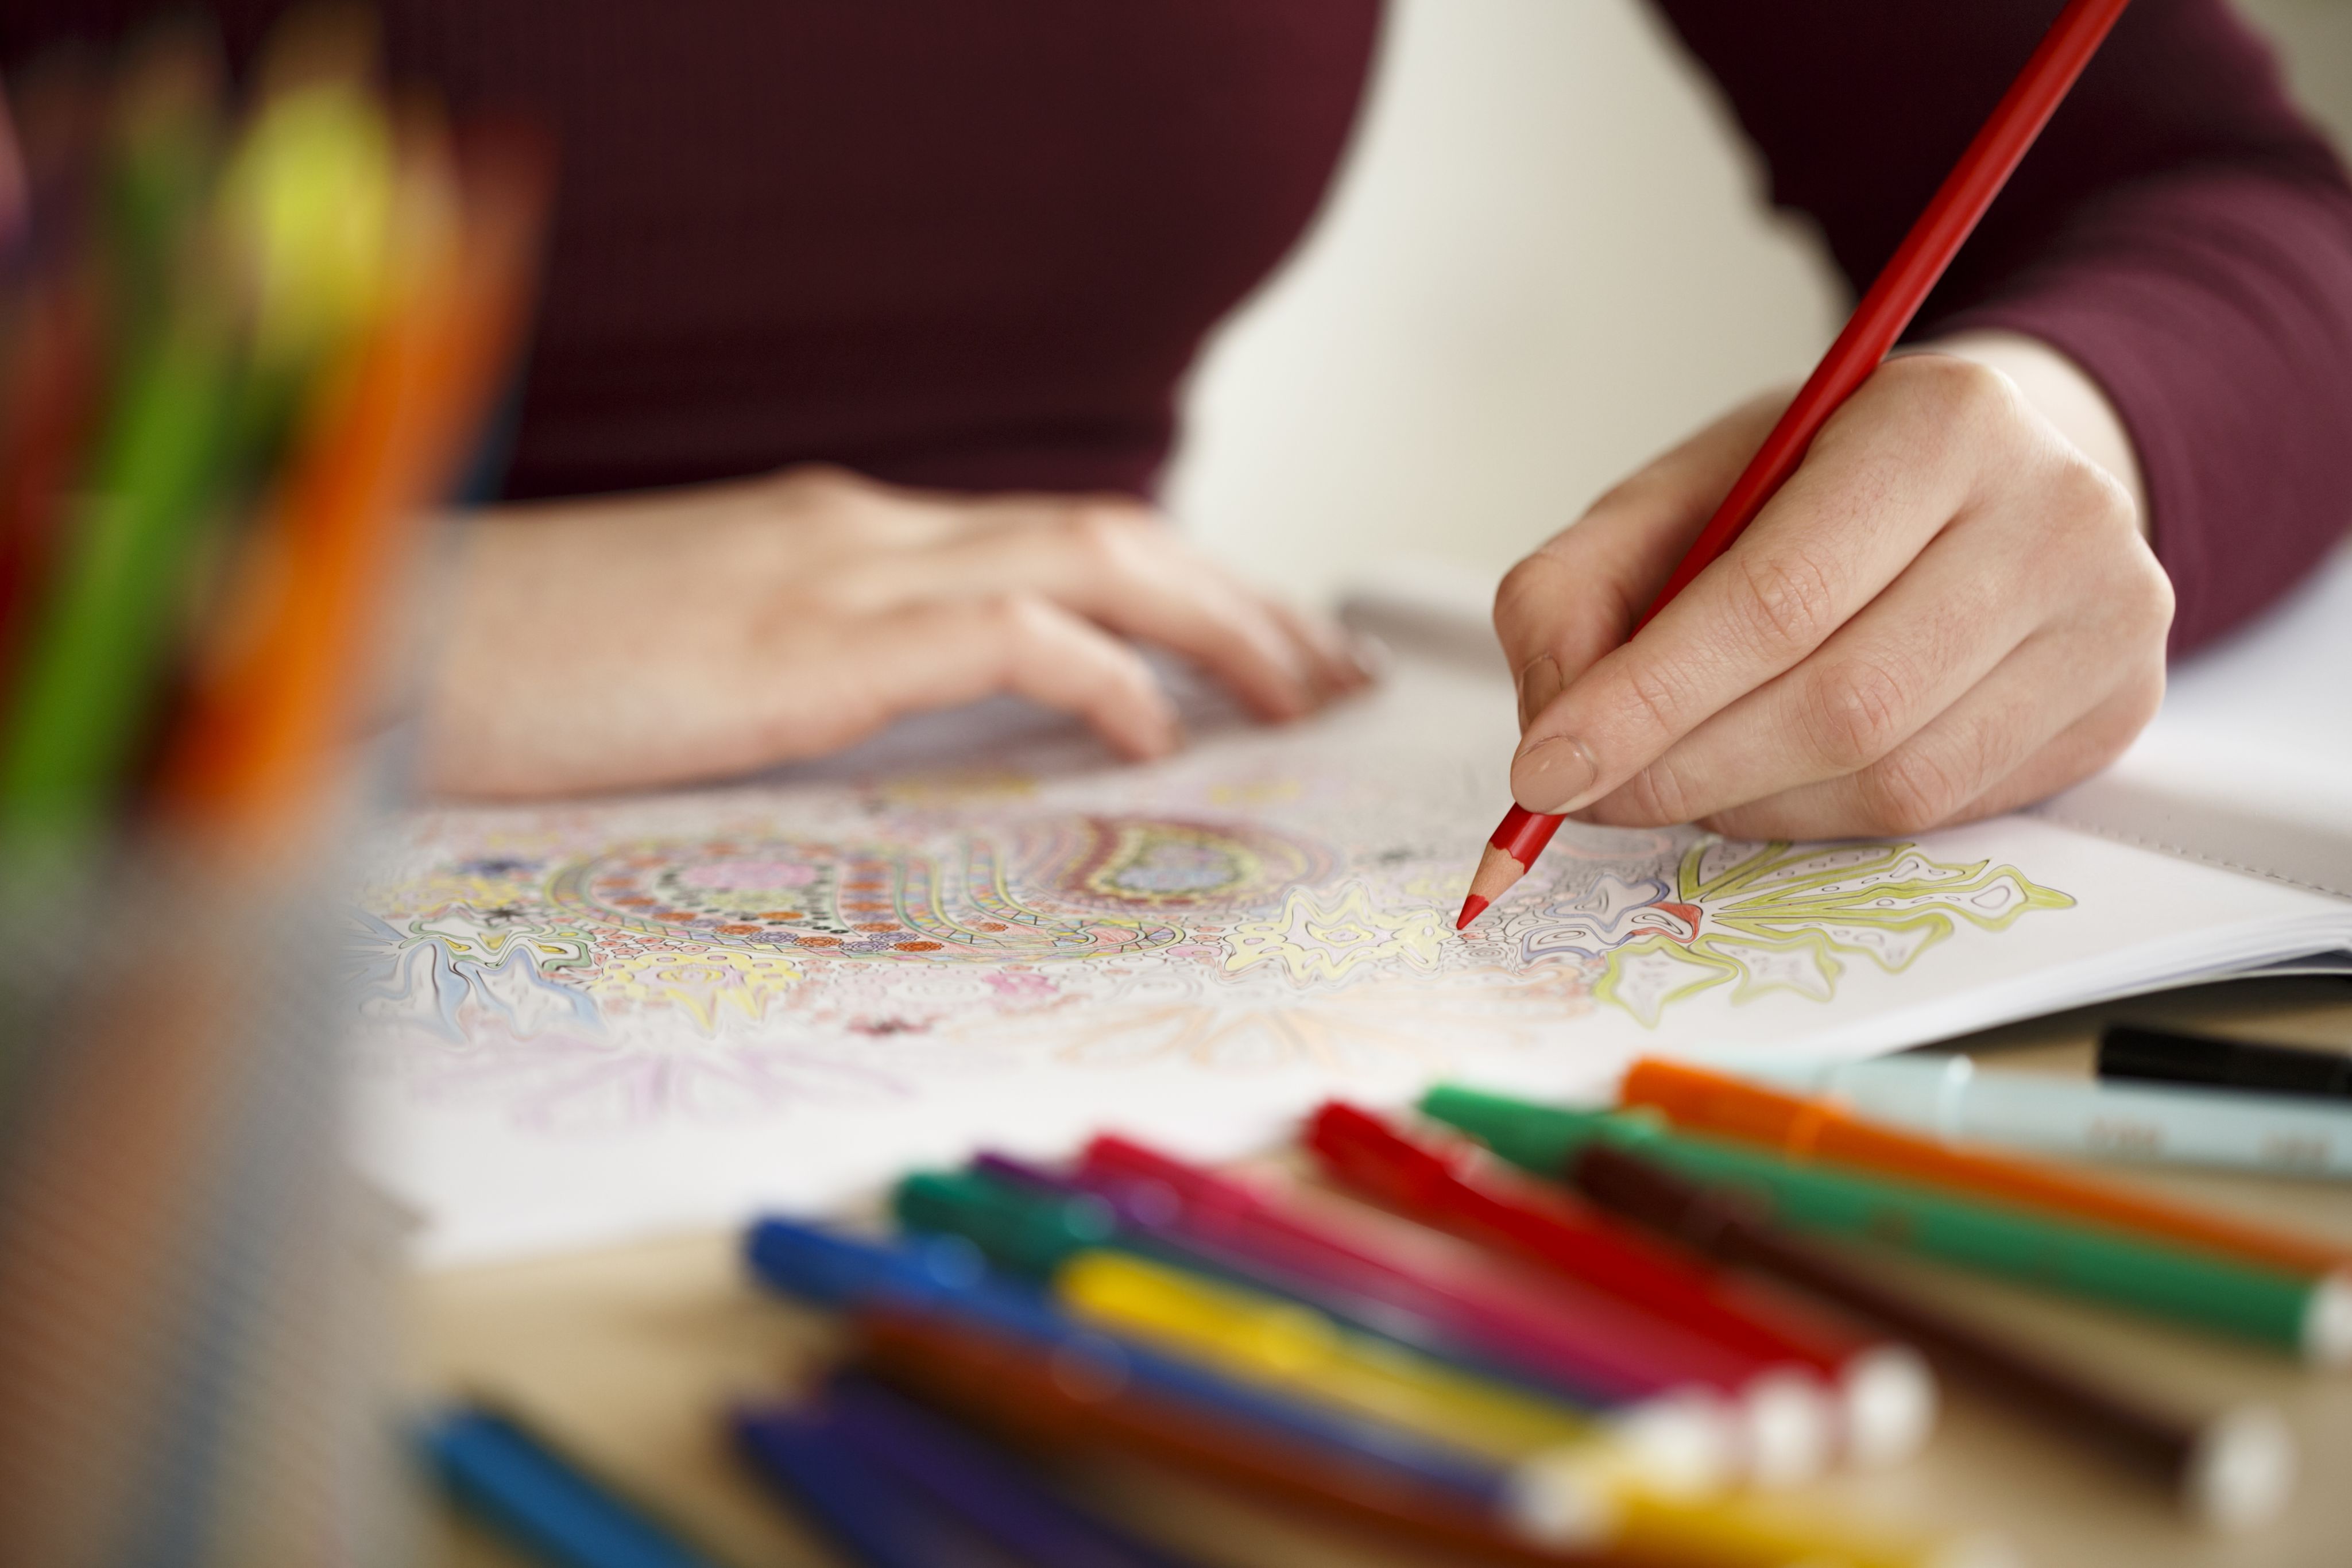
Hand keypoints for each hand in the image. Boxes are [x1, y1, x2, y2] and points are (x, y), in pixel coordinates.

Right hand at [415, 464, 1368, 796]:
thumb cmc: (531, 677)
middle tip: (1334, 674)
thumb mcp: (710, 666)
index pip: (1058, 542)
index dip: (1187, 592)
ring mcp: (839, 572)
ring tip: (1299, 693)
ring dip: (1217, 622)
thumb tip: (929, 734)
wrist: (390, 646)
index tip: (1268, 652)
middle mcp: (865, 532)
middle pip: (1112, 534)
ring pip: (1091, 557)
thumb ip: (828, 678)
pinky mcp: (809, 640)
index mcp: (845, 538)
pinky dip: (1100, 674)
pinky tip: (1152, 732)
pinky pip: (1005, 631)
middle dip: (1244, 600)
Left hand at [1494, 341, 2171, 838]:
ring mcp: (2105, 621)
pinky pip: (1940, 813)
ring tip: (1681, 778)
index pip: (1777, 597)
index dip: (1648, 700)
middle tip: (1592, 793)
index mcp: (1942, 422)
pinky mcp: (2115, 712)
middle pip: (1840, 702)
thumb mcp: (1686, 492)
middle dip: (1686, 769)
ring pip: (1893, 779)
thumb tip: (1552, 726)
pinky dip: (1821, 818)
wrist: (1995, 478)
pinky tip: (1772, 782)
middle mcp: (2054, 515)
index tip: (1545, 767)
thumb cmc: (1824, 485)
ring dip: (1749, 805)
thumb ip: (1580, 586)